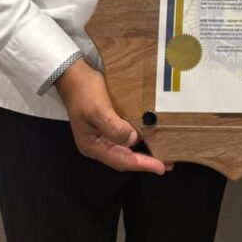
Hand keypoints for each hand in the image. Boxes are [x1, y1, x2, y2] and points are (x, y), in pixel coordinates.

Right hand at [55, 58, 170, 173]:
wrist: (74, 74)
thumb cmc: (85, 92)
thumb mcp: (98, 110)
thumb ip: (114, 128)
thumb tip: (133, 140)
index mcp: (92, 146)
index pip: (121, 161)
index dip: (142, 165)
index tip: (161, 167)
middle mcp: (97, 144)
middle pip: (124, 158)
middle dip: (145, 162)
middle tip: (167, 164)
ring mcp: (101, 135)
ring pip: (125, 149)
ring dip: (142, 153)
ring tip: (162, 154)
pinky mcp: (107, 124)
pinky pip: (124, 137)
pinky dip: (137, 139)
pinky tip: (148, 137)